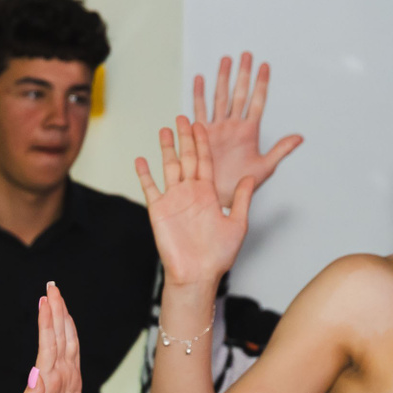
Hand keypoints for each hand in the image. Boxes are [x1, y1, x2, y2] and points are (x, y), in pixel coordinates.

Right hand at [16, 283, 81, 392]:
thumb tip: (34, 372)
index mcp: (54, 385)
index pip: (50, 346)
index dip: (47, 323)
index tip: (44, 301)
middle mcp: (65, 377)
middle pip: (61, 337)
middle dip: (57, 310)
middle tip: (51, 286)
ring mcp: (70, 376)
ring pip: (68, 340)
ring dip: (63, 316)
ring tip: (56, 295)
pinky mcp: (71, 378)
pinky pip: (71, 348)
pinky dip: (68, 330)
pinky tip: (65, 318)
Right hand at [136, 119, 253, 291]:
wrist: (198, 274)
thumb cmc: (219, 255)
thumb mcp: (238, 223)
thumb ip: (242, 199)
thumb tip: (250, 177)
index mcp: (209, 193)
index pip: (205, 161)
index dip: (203, 142)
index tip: (200, 124)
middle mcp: (190, 193)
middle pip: (187, 158)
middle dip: (185, 138)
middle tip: (182, 118)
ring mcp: (174, 200)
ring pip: (169, 168)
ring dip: (166, 149)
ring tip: (163, 130)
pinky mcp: (158, 210)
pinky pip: (150, 188)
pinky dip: (145, 174)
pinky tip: (141, 159)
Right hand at [195, 53, 301, 208]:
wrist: (218, 196)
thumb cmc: (241, 185)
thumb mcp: (265, 168)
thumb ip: (281, 150)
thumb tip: (300, 137)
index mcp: (249, 131)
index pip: (257, 101)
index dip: (261, 84)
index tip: (265, 66)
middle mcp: (233, 126)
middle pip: (239, 94)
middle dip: (242, 74)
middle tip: (246, 54)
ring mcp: (217, 128)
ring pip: (220, 97)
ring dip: (222, 79)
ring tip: (225, 60)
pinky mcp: (201, 134)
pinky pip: (199, 111)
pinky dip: (199, 95)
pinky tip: (200, 79)